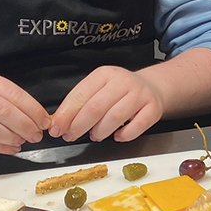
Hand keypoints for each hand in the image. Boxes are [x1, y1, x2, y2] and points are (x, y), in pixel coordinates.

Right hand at [0, 70, 48, 153]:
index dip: (32, 108)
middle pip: (3, 110)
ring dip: (11, 137)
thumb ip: (1, 101)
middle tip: (36, 134)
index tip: (44, 120)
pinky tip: (9, 148)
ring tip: (22, 142)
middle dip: (25, 125)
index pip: (12, 92)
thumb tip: (33, 118)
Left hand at [49, 66, 163, 142]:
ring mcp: (140, 95)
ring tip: (94, 136)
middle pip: (96, 107)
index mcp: (105, 74)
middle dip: (79, 126)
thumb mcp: (99, 88)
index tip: (57, 128)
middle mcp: (123, 82)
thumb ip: (81, 103)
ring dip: (100, 132)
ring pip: (115, 117)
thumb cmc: (120, 91)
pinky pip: (138, 126)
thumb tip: (60, 122)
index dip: (66, 114)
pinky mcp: (153, 108)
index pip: (81, 94)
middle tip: (71, 135)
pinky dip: (125, 135)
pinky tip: (118, 136)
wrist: (152, 87)